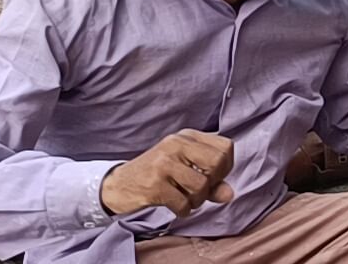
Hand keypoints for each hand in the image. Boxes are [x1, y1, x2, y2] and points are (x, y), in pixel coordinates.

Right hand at [99, 129, 235, 217]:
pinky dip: (184, 210)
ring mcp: (164, 163)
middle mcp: (176, 144)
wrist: (117, 185)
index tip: (213, 177)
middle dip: (213, 183)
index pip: (226, 147)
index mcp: (186, 136)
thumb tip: (230, 194)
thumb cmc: (157, 176)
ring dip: (197, 200)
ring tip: (186, 200)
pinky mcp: (154, 184)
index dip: (226, 167)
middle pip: (217, 163)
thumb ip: (211, 181)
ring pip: (201, 186)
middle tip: (200, 190)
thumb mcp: (185, 171)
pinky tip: (176, 207)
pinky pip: (183, 203)